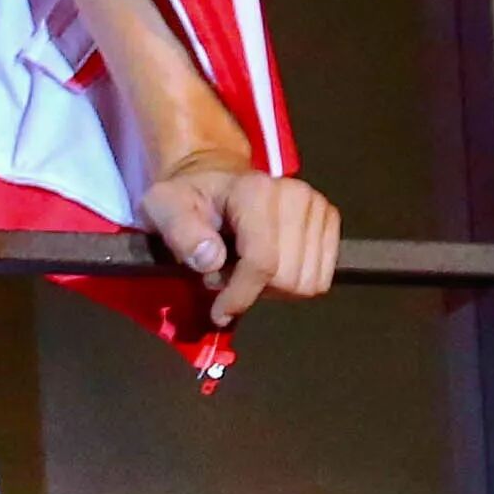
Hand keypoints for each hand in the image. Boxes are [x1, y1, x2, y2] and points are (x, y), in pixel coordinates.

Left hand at [142, 159, 339, 327]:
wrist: (216, 180)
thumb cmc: (188, 198)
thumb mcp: (163, 207)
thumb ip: (180, 232)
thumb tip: (210, 260)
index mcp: (254, 190)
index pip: (262, 261)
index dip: (241, 295)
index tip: (219, 312)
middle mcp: (296, 195)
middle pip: (288, 278)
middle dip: (254, 289)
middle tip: (226, 275)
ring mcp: (318, 207)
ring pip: (308, 283)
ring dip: (274, 289)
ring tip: (246, 269)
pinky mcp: (330, 221)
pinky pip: (321, 278)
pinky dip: (294, 283)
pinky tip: (269, 266)